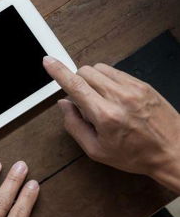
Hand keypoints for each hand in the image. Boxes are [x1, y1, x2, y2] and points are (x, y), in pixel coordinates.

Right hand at [43, 56, 179, 193]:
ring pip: (99, 68)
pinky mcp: (143, 84)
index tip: (48, 61)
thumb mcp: (96, 150)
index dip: (58, 71)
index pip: (75, 85)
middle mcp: (120, 97)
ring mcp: (134, 88)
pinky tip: (114, 98)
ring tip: (100, 100)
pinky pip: (116, 72)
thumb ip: (74, 126)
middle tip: (84, 103)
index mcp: (106, 116)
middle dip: (77, 82)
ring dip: (92, 79)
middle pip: (85, 72)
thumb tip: (63, 105)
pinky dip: (108, 81)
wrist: (174, 151)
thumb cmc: (137, 155)